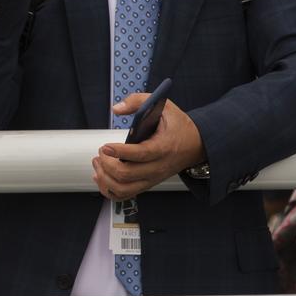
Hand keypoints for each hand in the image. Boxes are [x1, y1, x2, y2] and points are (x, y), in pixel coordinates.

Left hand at [91, 93, 206, 200]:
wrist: (197, 145)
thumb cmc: (178, 126)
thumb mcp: (164, 107)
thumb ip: (138, 101)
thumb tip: (117, 109)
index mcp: (163, 147)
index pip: (141, 154)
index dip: (120, 152)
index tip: (105, 146)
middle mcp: (158, 167)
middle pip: (127, 174)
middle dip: (107, 164)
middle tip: (101, 151)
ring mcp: (152, 178)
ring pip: (124, 188)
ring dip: (105, 178)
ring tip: (98, 162)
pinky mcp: (147, 183)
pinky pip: (125, 194)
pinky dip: (109, 189)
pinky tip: (101, 176)